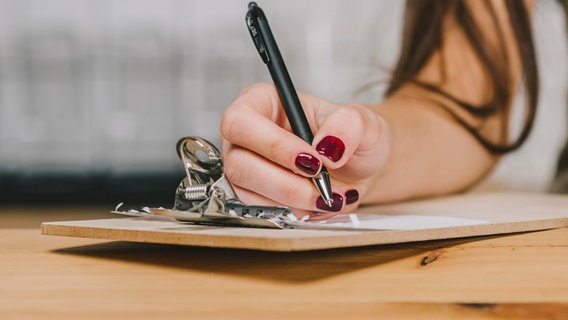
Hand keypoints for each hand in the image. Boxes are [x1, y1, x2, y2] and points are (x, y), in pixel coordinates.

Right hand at [220, 83, 390, 219]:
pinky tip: (317, 203)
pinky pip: (261, 211)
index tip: (312, 161)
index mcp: (261, 102)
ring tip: (330, 195)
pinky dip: (294, 212)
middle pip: (239, 164)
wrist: (357, 169)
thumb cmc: (350, 138)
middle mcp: (244, 136)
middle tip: (323, 188)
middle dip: (286, 183)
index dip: (273, 145)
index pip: (241, 122)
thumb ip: (349, 125)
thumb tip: (327, 145)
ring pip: (248, 192)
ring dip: (294, 201)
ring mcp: (243, 167)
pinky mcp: (252, 195)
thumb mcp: (363, 122)